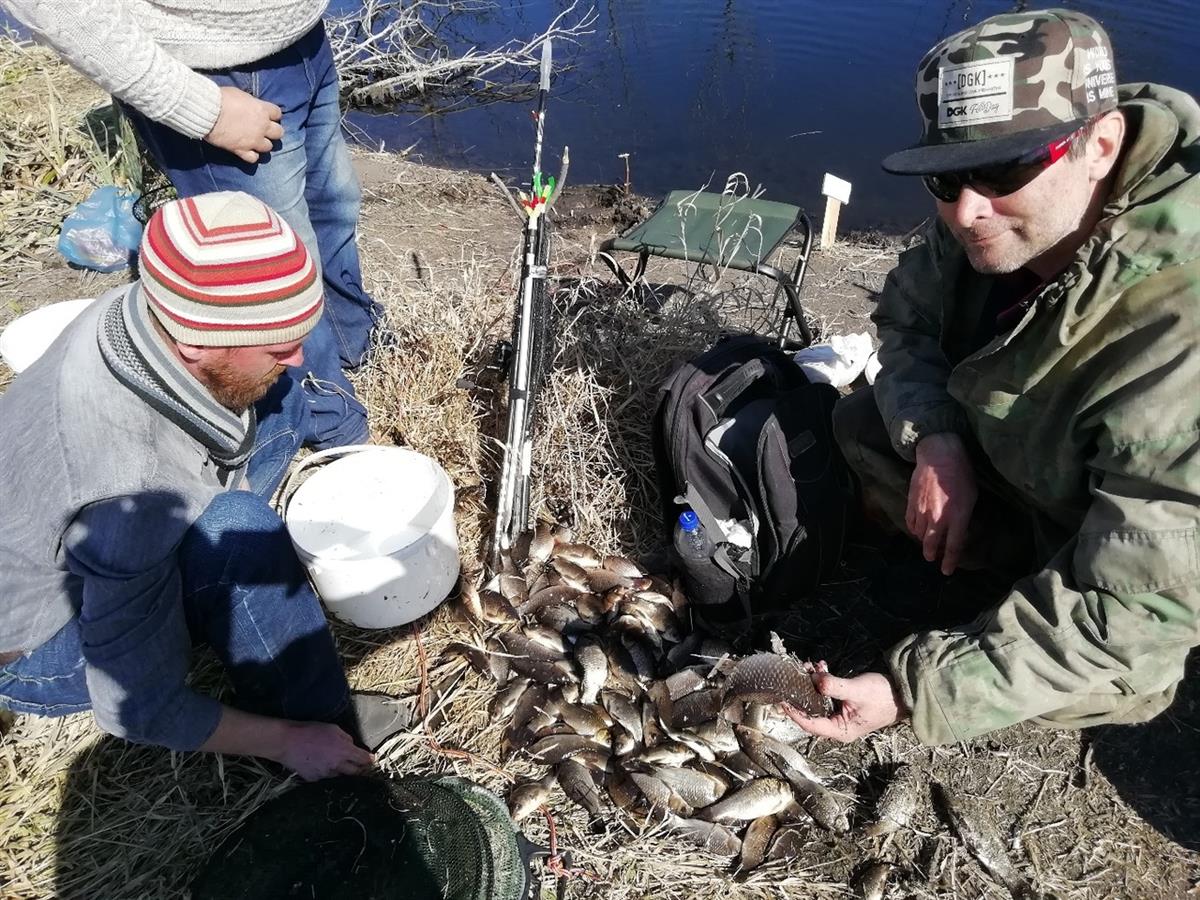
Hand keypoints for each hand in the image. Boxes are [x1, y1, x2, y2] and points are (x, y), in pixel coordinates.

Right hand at [205, 86, 283, 163]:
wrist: (208, 112)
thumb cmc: (221, 98)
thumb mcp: (240, 94)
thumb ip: (250, 103)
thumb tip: (251, 106)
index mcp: (262, 110)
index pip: (277, 113)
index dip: (273, 115)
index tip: (267, 115)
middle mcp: (262, 127)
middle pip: (278, 133)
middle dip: (272, 131)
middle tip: (264, 130)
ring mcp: (253, 140)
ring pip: (268, 147)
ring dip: (262, 144)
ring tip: (255, 141)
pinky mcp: (242, 150)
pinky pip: (254, 158)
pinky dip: (251, 155)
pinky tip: (246, 151)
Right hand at [276, 721, 373, 780]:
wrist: (287, 742)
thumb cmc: (310, 731)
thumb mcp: (333, 729)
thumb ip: (346, 738)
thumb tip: (352, 745)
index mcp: (344, 751)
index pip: (363, 760)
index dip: (369, 760)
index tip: (372, 760)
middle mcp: (337, 766)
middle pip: (354, 772)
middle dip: (359, 769)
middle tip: (360, 766)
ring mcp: (325, 775)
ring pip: (339, 775)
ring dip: (341, 771)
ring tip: (335, 763)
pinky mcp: (314, 780)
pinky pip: (324, 778)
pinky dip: (326, 773)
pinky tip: (320, 765)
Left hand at [785, 666, 903, 742]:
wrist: (904, 693)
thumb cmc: (883, 696)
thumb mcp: (857, 690)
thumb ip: (835, 686)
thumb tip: (815, 680)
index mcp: (840, 730)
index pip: (810, 725)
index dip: (794, 713)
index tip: (781, 699)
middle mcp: (838, 726)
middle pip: (811, 712)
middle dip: (802, 692)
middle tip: (795, 674)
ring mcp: (840, 715)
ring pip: (817, 700)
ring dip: (812, 683)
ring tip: (809, 666)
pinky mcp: (843, 704)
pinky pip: (826, 694)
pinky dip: (822, 681)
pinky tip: (822, 667)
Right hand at [907, 432, 976, 574]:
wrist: (939, 455)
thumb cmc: (961, 474)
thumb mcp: (971, 497)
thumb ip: (964, 516)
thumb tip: (958, 529)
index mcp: (958, 516)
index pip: (954, 546)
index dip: (950, 561)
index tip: (946, 570)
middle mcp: (938, 518)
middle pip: (932, 544)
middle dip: (932, 554)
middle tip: (932, 558)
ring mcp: (922, 511)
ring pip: (920, 535)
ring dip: (924, 541)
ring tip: (927, 542)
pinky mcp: (911, 503)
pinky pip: (910, 523)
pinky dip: (914, 529)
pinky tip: (917, 528)